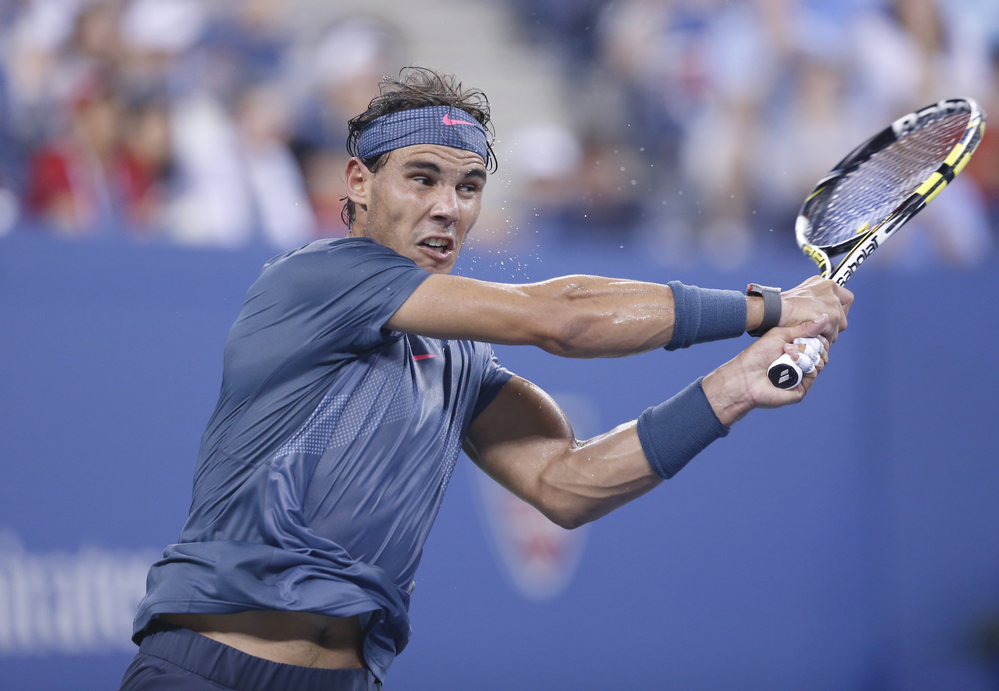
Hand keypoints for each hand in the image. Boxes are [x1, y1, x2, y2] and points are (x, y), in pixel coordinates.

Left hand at [702, 315, 830, 425]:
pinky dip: (804, 365)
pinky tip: (791, 361)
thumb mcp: (781, 335)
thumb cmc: (758, 355)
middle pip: (822, 351)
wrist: (745, 376)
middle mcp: (802, 364)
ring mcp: (802, 376)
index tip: (804, 335)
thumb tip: (826, 318)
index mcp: (798, 350)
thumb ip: (804, 329)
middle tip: (789, 346)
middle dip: (809, 345)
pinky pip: (813, 374)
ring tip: (787, 353)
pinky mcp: (802, 388)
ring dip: (805, 354)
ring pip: (820, 362)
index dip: (817, 337)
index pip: (819, 342)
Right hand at [780, 276, 852, 342]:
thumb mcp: (802, 294)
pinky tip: (811, 335)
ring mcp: (833, 302)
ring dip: (827, 332)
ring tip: (812, 332)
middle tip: (820, 328)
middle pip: (843, 314)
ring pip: (839, 326)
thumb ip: (816, 298)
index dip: (840, 309)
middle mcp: (831, 290)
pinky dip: (823, 337)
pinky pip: (832, 334)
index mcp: (825, 283)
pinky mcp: (833, 315)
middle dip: (833, 324)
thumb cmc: (783, 306)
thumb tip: (820, 308)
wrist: (775, 311)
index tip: (833, 316)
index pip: (846, 297)